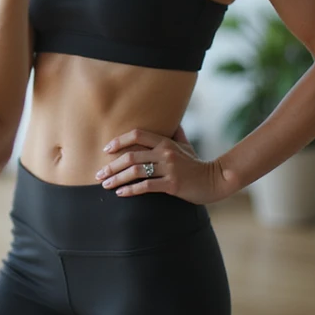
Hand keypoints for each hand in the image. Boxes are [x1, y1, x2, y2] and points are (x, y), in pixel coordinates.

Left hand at [94, 129, 226, 205]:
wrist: (215, 180)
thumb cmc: (196, 164)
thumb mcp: (185, 145)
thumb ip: (174, 133)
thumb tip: (171, 121)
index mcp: (165, 141)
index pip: (137, 134)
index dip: (119, 140)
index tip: (106, 150)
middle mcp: (165, 152)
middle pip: (131, 155)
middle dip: (112, 165)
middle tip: (99, 173)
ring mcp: (169, 168)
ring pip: (136, 171)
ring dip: (117, 178)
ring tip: (106, 185)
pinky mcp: (172, 184)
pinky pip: (147, 186)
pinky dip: (131, 190)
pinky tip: (121, 194)